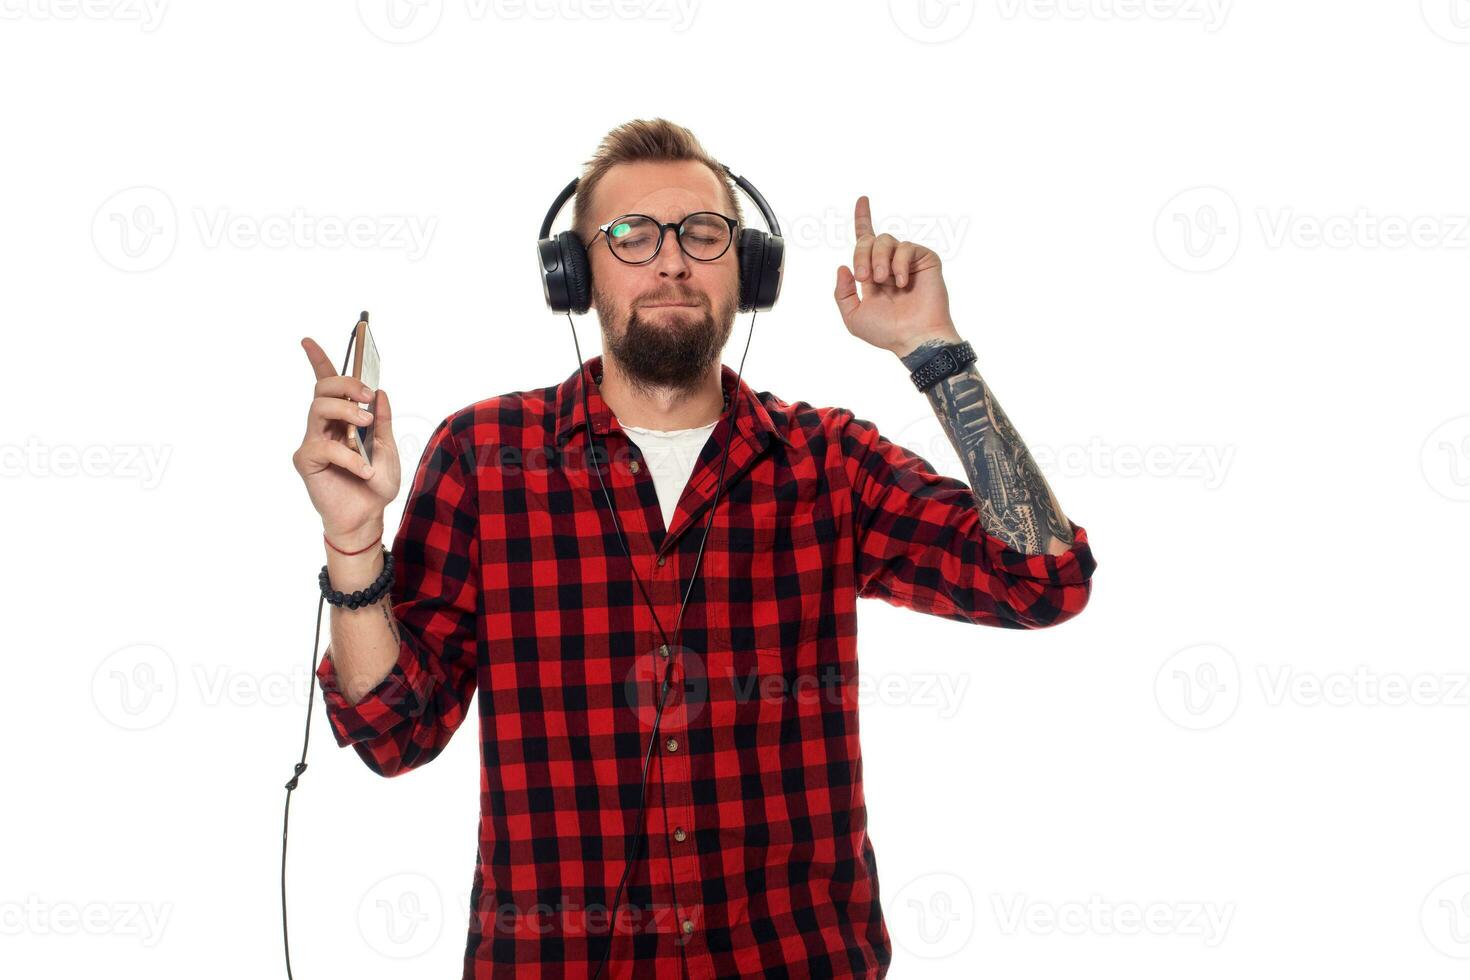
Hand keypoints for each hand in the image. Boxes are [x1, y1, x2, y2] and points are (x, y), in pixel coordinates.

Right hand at [291, 336, 401, 546]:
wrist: (367, 517)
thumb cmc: (374, 485)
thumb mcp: (388, 448)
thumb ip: (383, 421)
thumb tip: (381, 393)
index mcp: (343, 419)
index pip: (327, 384)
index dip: (317, 360)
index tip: (307, 340)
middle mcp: (324, 426)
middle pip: (322, 388)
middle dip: (345, 384)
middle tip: (367, 397)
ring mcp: (313, 441)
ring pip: (318, 408)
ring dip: (346, 412)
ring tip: (366, 426)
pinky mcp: (306, 461)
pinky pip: (324, 446)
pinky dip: (349, 456)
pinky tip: (364, 469)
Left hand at [833, 195, 959, 356]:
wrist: (914, 337)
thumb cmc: (887, 332)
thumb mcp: (853, 316)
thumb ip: (842, 292)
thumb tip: (843, 267)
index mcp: (873, 274)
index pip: (865, 241)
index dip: (863, 218)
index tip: (862, 200)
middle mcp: (889, 264)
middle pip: (869, 239)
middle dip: (862, 255)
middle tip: (866, 277)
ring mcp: (907, 261)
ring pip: (885, 240)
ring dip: (878, 259)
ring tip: (883, 280)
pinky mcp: (924, 259)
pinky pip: (906, 247)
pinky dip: (899, 263)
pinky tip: (901, 283)